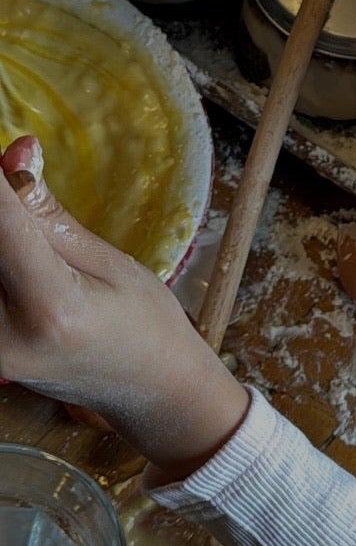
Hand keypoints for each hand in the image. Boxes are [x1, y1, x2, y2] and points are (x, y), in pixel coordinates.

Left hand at [0, 142, 248, 477]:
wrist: (151, 396)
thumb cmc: (146, 326)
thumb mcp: (111, 262)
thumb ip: (47, 211)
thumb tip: (14, 150)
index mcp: (53, 307)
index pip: (1, 221)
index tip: (7, 150)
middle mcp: (6, 334)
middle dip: (0, 206)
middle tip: (20, 181)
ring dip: (2, 236)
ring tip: (42, 245)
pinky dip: (1, 259)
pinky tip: (21, 257)